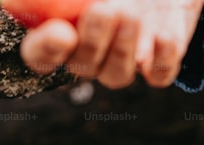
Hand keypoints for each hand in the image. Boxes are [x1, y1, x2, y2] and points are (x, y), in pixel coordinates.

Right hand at [18, 0, 203, 88]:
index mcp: (62, 31)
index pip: (40, 55)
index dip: (45, 50)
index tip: (60, 32)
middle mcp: (91, 53)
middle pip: (83, 65)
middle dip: (92, 40)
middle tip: (104, 10)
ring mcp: (125, 62)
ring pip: (117, 75)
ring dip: (122, 48)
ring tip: (131, 15)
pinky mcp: (158, 66)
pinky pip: (159, 76)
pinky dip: (162, 58)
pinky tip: (163, 35)